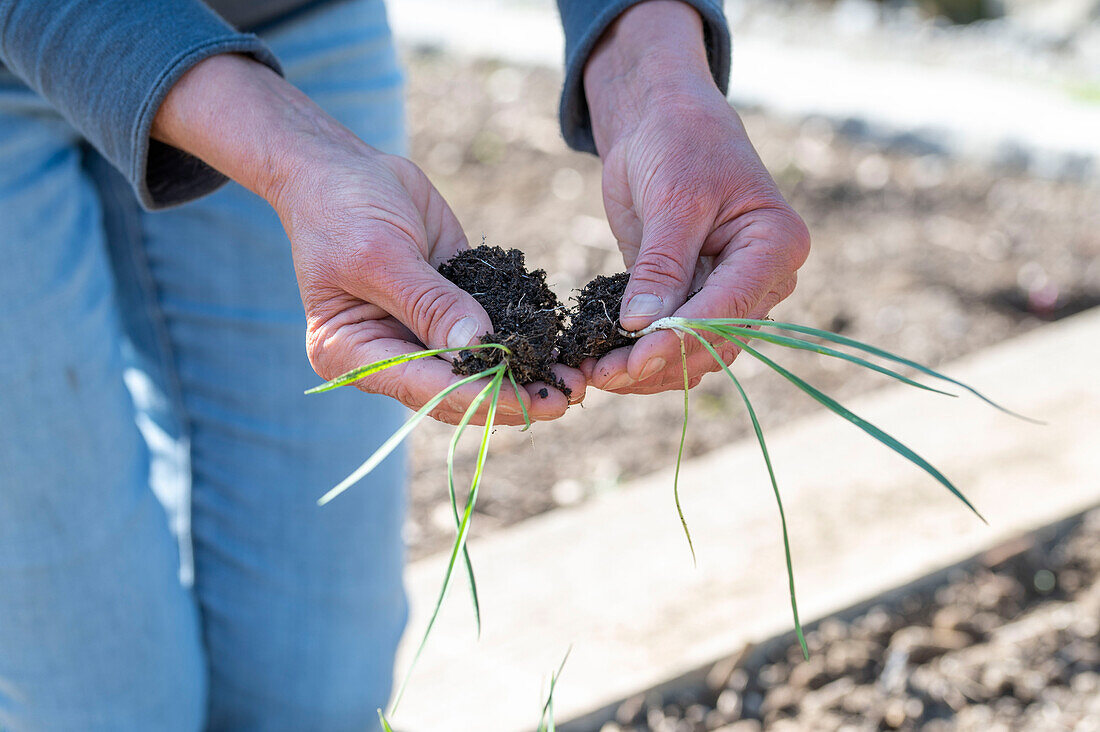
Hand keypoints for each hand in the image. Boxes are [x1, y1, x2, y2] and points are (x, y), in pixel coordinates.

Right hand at [153, 54, 583, 423]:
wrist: (340, 168)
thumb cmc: (342, 207)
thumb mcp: (381, 254)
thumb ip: (429, 303)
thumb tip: (481, 346)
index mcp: (353, 354)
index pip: (425, 387)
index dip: (481, 397)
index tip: (532, 401)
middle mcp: (386, 354)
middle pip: (455, 390)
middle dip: (511, 396)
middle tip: (566, 400)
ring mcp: (418, 333)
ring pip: (477, 369)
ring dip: (524, 376)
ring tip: (574, 383)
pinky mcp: (447, 308)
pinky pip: (488, 331)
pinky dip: (522, 340)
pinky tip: (559, 347)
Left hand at [581, 1, 809, 393]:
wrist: (661, 119)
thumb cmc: (678, 140)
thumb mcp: (673, 196)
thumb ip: (662, 264)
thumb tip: (642, 327)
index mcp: (776, 244)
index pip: (731, 309)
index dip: (681, 339)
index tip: (633, 360)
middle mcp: (763, 277)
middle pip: (716, 342)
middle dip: (659, 363)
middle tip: (601, 376)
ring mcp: (730, 292)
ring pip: (696, 353)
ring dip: (647, 370)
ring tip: (594, 373)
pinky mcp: (694, 297)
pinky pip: (673, 340)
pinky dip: (639, 353)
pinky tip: (600, 360)